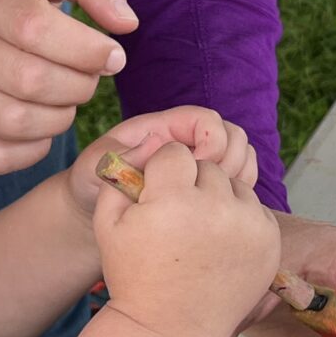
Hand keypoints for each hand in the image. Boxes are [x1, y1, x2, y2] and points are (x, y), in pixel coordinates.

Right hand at [0, 0, 136, 175]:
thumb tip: (126, 23)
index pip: (34, 28)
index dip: (85, 49)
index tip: (112, 55)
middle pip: (29, 80)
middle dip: (79, 84)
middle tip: (90, 74)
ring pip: (13, 122)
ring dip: (59, 118)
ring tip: (68, 96)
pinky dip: (31, 150)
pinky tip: (43, 124)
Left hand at [66, 106, 254, 219]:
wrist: (92, 215)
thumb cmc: (92, 185)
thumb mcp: (97, 166)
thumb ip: (124, 155)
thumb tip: (156, 143)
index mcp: (165, 129)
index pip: (207, 120)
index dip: (211, 141)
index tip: (196, 170)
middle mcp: (189, 144)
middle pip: (234, 136)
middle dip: (229, 161)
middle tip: (207, 191)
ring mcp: (201, 168)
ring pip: (243, 160)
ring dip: (238, 179)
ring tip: (213, 204)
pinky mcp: (208, 192)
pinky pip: (241, 186)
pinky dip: (238, 197)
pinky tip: (217, 216)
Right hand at [92, 140, 278, 336]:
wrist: (170, 331)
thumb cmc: (134, 276)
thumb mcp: (108, 224)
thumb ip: (120, 174)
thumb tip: (149, 141)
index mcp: (174, 199)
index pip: (175, 153)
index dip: (162, 173)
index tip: (158, 198)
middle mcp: (217, 208)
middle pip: (207, 167)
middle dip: (192, 184)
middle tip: (178, 219)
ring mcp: (249, 225)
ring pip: (234, 184)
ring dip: (218, 199)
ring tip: (199, 233)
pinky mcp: (270, 241)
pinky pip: (255, 208)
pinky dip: (239, 219)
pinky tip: (218, 244)